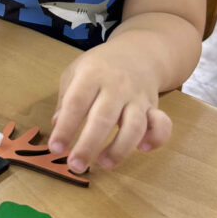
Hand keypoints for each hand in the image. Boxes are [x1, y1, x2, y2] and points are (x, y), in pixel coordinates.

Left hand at [48, 44, 171, 173]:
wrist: (138, 51)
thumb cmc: (100, 66)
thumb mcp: (75, 72)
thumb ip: (65, 99)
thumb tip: (57, 124)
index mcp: (92, 75)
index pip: (76, 103)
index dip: (65, 128)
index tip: (55, 148)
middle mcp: (116, 86)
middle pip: (104, 118)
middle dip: (88, 145)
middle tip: (75, 166)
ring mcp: (137, 97)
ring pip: (134, 126)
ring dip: (120, 149)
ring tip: (104, 163)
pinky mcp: (153, 107)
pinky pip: (161, 124)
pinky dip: (156, 138)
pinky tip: (142, 148)